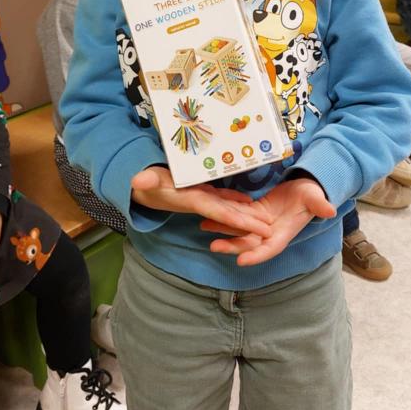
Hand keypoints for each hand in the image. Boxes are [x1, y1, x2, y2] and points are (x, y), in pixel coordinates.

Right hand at [131, 166, 271, 237]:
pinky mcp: (202, 192)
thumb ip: (146, 180)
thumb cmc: (145, 183)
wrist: (142, 189)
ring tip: (266, 220)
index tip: (262, 229)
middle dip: (250, 224)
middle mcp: (201, 203)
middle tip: (271, 228)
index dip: (242, 221)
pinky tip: (249, 200)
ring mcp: (203, 199)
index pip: (222, 213)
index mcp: (193, 200)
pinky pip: (222, 198)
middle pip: (230, 215)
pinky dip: (235, 201)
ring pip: (229, 209)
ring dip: (246, 215)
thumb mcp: (146, 180)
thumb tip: (138, 181)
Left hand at [201, 178, 335, 266]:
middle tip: (213, 247)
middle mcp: (270, 232)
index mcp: (285, 233)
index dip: (256, 255)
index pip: (270, 248)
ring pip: (239, 230)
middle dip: (231, 246)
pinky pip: (237, 215)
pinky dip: (224, 216)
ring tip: (203, 226)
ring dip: (222, 230)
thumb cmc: (312, 193)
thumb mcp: (315, 197)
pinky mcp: (254, 211)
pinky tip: (209, 212)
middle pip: (249, 243)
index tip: (241, 261)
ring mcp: (260, 223)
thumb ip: (320, 204)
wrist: (307, 186)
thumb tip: (329, 210)